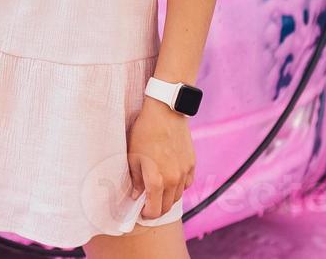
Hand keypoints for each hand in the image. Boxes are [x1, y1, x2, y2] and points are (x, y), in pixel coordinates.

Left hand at [127, 97, 194, 220]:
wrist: (165, 112)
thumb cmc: (144, 132)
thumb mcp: (133, 156)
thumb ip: (136, 179)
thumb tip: (137, 195)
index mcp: (157, 180)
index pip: (155, 210)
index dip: (147, 214)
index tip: (141, 211)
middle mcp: (174, 179)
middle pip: (167, 206)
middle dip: (157, 209)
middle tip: (148, 204)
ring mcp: (185, 172)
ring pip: (178, 196)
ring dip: (168, 198)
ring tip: (158, 191)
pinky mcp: (191, 163)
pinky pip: (187, 183)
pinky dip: (179, 186)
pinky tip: (171, 180)